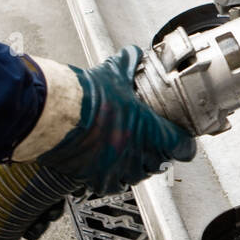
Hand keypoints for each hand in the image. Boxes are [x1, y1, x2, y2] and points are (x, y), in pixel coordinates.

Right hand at [37, 46, 195, 195]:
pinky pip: (112, 184)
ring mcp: (118, 168)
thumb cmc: (85, 98)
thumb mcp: (113, 75)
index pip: (182, 146)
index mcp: (150, 131)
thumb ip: (128, 65)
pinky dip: (112, 177)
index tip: (183, 142)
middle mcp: (137, 153)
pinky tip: (107, 166)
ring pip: (138, 176)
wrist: (54, 115)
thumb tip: (133, 54)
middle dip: (158, 154)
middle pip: (160, 162)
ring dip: (137, 167)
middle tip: (151, 143)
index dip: (185, 145)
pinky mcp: (97, 178)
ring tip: (129, 154)